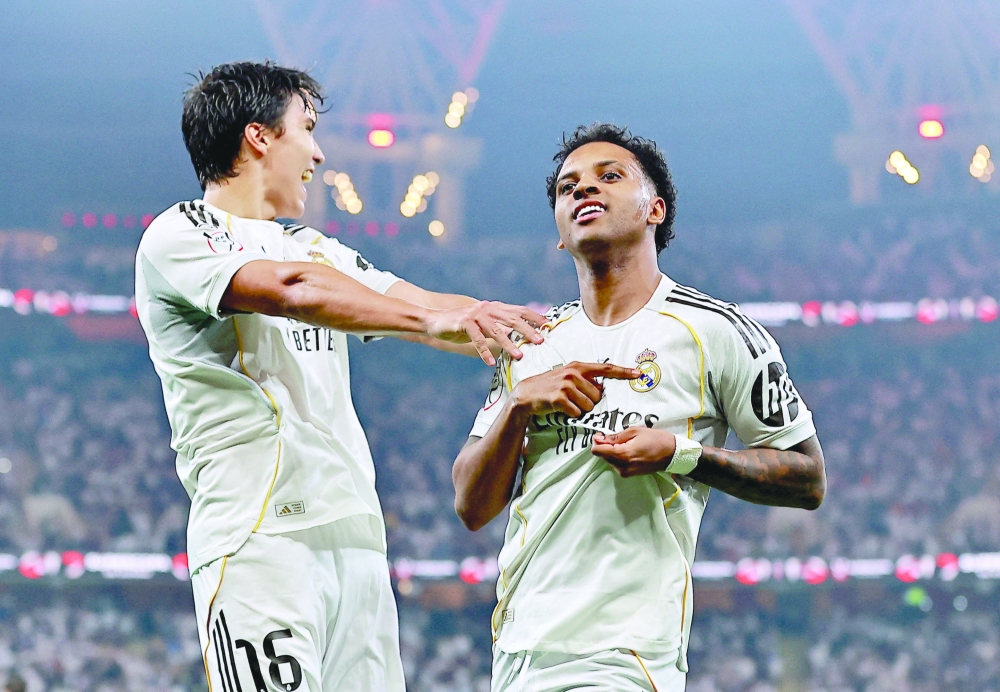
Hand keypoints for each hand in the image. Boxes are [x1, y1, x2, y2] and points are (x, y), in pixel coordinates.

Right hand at [424, 301, 546, 364]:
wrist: (434, 320)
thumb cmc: (462, 325)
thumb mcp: (483, 324)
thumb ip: (500, 326)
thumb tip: (520, 336)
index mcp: (495, 307)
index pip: (519, 310)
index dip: (534, 316)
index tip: (549, 325)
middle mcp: (487, 308)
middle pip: (512, 319)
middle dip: (528, 330)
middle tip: (541, 341)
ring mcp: (475, 315)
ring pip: (495, 330)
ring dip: (508, 344)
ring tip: (519, 355)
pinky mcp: (464, 324)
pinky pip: (476, 339)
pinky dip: (484, 352)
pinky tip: (490, 363)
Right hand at [510, 361, 641, 417]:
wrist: (526, 394)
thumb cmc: (549, 386)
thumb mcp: (567, 377)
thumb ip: (585, 380)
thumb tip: (601, 389)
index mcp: (578, 366)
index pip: (606, 368)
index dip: (623, 372)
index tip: (638, 373)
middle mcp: (574, 373)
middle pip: (598, 395)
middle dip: (589, 402)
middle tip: (573, 399)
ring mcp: (566, 385)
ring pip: (589, 406)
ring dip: (579, 409)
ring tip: (566, 403)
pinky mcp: (560, 398)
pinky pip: (577, 412)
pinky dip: (571, 414)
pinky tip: (560, 409)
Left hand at [591, 427, 676, 477]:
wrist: (672, 454)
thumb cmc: (656, 439)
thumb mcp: (635, 431)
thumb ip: (615, 436)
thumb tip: (599, 439)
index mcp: (623, 455)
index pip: (598, 451)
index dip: (596, 441)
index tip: (601, 434)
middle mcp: (622, 467)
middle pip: (602, 455)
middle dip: (605, 445)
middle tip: (617, 436)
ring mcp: (625, 472)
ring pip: (608, 460)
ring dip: (612, 451)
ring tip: (626, 442)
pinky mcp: (629, 475)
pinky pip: (616, 464)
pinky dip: (618, 456)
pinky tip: (628, 449)